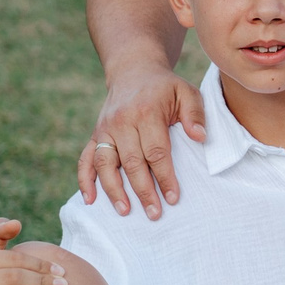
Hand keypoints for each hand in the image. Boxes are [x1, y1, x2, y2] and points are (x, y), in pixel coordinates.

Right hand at [79, 63, 205, 218]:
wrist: (133, 71)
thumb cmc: (165, 87)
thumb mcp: (186, 92)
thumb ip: (195, 114)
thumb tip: (200, 137)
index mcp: (146, 112)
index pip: (157, 152)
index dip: (164, 177)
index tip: (173, 198)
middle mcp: (121, 122)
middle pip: (131, 162)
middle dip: (143, 190)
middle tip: (154, 213)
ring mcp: (104, 129)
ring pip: (105, 164)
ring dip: (113, 190)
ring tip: (125, 211)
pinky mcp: (94, 134)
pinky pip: (85, 159)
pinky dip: (84, 180)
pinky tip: (90, 200)